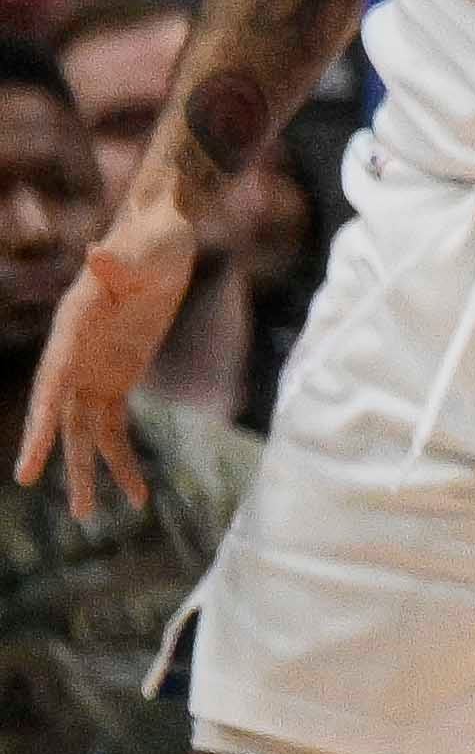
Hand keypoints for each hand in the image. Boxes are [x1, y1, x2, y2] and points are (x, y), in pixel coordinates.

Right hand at [18, 192, 187, 520]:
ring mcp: (93, 369)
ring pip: (82, 429)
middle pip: (58, 408)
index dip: (41, 416)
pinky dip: (122, 459)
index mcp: (75, 326)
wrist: (165, 241)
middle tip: (30, 481)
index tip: (30, 451)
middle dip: (47, 446)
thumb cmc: (153, 240)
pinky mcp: (117, 379)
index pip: (52, 379)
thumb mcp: (144, 247)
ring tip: (88, 513)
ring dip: (86, 469)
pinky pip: (114, 426)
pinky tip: (137, 495)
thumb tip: (95, 252)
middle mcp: (75, 353)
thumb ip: (119, 259)